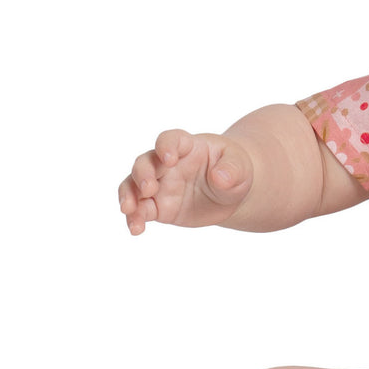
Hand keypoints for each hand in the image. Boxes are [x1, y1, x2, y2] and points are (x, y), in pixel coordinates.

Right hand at [119, 128, 253, 234]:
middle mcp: (167, 164)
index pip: (170, 140)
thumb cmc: (234, 170)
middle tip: (149, 189)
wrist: (230, 193)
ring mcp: (160, 185)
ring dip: (128, 196)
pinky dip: (135, 218)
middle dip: (142, 174)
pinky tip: (136, 229)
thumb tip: (221, 178)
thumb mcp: (240, 167)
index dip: (165, 146)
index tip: (168, 159)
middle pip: (145, 163)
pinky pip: (140, 210)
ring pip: (134, 186)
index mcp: (187, 146)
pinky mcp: (158, 206)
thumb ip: (231, 169)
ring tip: (129, 210)